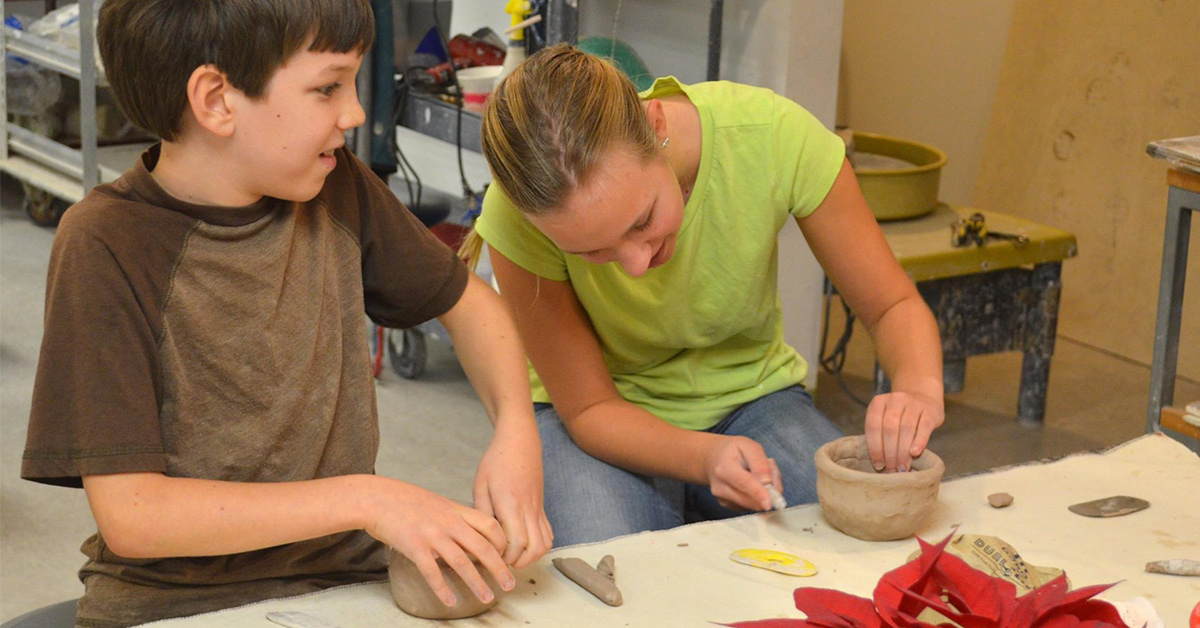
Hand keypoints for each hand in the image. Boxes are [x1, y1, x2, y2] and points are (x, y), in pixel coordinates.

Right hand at [363, 477, 514, 606]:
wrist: (376, 497)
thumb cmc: (404, 500)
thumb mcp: (436, 503)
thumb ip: (453, 517)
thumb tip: (466, 533)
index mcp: (456, 510)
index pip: (490, 525)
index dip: (503, 542)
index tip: (506, 557)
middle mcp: (449, 522)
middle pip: (484, 547)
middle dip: (500, 568)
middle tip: (510, 585)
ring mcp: (433, 535)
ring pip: (462, 562)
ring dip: (477, 583)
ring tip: (487, 597)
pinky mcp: (415, 547)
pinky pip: (432, 572)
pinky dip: (442, 588)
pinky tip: (450, 601)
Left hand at [473, 426, 552, 568]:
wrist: (520, 442)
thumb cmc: (496, 461)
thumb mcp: (481, 484)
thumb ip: (482, 512)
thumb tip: (481, 536)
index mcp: (511, 504)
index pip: (516, 543)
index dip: (505, 557)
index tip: (491, 556)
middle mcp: (529, 510)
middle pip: (534, 549)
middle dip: (518, 562)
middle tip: (501, 559)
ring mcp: (538, 509)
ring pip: (545, 544)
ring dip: (531, 556)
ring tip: (513, 555)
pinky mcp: (542, 507)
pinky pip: (548, 533)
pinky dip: (539, 546)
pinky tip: (524, 544)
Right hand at [702, 435, 782, 511]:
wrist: (711, 457)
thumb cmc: (733, 450)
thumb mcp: (749, 446)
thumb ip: (760, 463)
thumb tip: (769, 484)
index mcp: (725, 468)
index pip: (743, 483)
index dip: (758, 493)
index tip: (769, 504)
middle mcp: (720, 487)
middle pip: (749, 499)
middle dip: (768, 490)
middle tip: (770, 470)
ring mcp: (722, 498)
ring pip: (752, 504)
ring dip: (762, 493)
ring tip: (757, 475)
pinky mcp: (727, 505)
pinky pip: (749, 506)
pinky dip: (755, 497)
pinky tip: (750, 484)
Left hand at [865, 390, 943, 472]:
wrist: (923, 397)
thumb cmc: (900, 415)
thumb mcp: (886, 418)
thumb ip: (881, 435)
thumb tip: (880, 465)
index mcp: (878, 402)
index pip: (873, 426)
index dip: (875, 448)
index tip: (878, 465)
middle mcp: (895, 400)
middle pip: (889, 429)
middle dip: (889, 453)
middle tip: (891, 469)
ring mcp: (913, 403)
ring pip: (906, 429)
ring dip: (903, 451)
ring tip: (902, 467)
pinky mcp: (930, 410)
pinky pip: (924, 427)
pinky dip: (919, 441)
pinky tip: (915, 453)